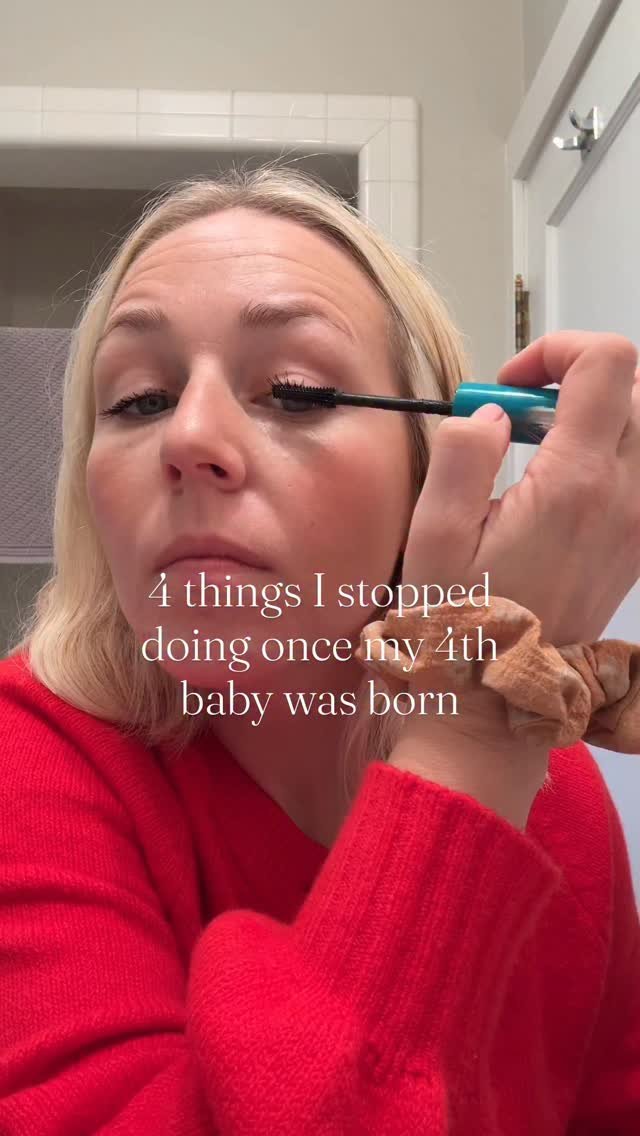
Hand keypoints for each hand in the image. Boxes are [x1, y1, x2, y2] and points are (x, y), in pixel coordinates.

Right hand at [402, 331, 639, 647]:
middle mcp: (624, 498)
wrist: (499, 699)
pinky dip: (610, 457)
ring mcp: (639, 524)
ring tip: (541, 449)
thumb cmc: (460, 621)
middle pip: (636, 389)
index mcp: (575, 485)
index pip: (608, 365)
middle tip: (520, 416)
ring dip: (597, 417)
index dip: (558, 349)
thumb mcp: (433, 535)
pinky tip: (561, 486)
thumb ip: (462, 454)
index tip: (510, 384)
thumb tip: (492, 414)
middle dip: (577, 381)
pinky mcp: (638, 545)